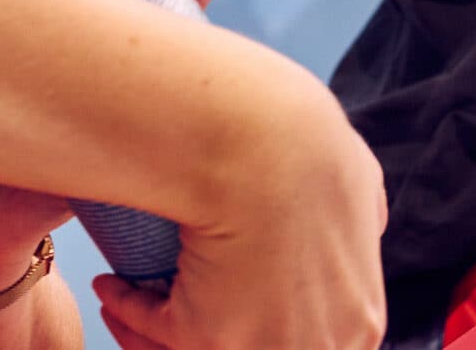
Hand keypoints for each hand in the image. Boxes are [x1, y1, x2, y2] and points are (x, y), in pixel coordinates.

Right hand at [94, 107, 387, 349]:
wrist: (265, 146)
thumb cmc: (308, 152)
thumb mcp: (360, 179)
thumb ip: (363, 211)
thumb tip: (357, 222)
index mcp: (358, 322)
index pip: (306, 341)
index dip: (262, 322)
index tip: (230, 297)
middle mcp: (311, 349)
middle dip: (205, 332)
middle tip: (172, 306)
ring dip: (151, 331)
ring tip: (127, 296)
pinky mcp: (202, 337)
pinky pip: (154, 328)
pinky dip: (126, 310)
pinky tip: (113, 287)